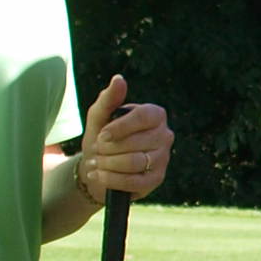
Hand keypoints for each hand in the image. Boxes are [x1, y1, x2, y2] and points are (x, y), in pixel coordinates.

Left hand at [71, 75, 171, 199]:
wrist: (99, 166)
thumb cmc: (102, 137)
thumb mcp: (99, 117)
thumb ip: (108, 98)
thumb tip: (119, 79)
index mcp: (155, 114)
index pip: (144, 117)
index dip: (121, 127)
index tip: (101, 135)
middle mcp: (164, 135)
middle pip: (137, 142)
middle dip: (109, 149)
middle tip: (96, 150)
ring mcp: (163, 158)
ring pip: (135, 162)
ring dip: (108, 165)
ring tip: (96, 163)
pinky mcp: (156, 179)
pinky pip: (135, 182)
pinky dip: (111, 180)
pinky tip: (99, 176)